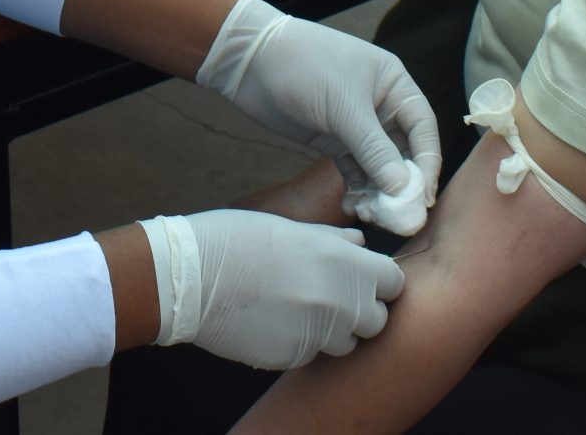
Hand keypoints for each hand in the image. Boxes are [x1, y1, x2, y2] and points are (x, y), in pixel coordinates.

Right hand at [141, 210, 405, 369]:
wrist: (190, 275)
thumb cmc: (237, 239)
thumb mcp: (290, 227)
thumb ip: (333, 240)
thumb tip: (360, 244)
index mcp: (343, 262)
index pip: (394, 283)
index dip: (379, 282)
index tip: (361, 280)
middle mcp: (338, 302)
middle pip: (376, 320)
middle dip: (359, 311)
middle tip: (329, 297)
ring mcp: (316, 335)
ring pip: (345, 343)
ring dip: (331, 331)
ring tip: (296, 309)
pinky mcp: (292, 358)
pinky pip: (310, 355)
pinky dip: (299, 342)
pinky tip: (273, 321)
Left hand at [196, 0, 442, 205]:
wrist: (251, 62)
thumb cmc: (305, 67)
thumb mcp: (344, 107)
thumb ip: (375, 150)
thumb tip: (403, 189)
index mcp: (394, 85)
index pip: (423, 129)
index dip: (427, 163)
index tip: (423, 196)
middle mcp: (380, 106)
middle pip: (404, 153)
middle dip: (402, 185)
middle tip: (399, 217)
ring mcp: (355, 125)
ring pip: (379, 167)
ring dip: (378, 192)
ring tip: (370, 214)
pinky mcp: (332, 140)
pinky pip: (354, 171)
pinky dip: (357, 190)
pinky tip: (353, 205)